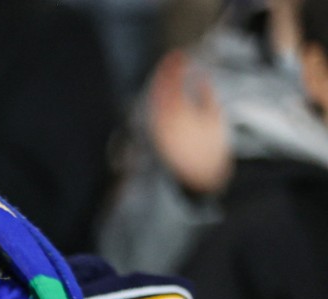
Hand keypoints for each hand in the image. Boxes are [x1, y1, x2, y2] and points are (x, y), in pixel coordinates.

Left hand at [149, 50, 231, 196]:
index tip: (180, 54)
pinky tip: (163, 89)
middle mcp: (164, 119)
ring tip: (169, 69)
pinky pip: (153, 109)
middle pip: (160, 87)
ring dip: (160, 81)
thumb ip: (207, 95)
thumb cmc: (211, 148)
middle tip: (173, 57)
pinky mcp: (156, 134)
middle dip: (165, 70)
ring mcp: (157, 127)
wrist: (198, 175)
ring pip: (154, 98)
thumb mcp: (215, 118)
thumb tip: (201, 77)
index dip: (175, 66)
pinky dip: (158, 96)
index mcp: (180, 112)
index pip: (173, 82)